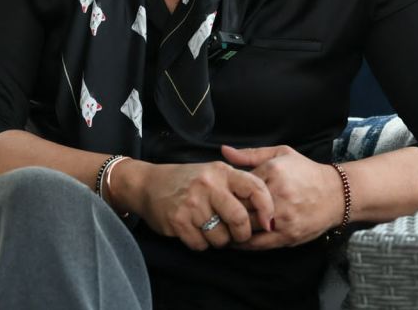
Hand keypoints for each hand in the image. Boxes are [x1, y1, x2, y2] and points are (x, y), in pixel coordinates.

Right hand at [125, 161, 274, 250]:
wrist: (148, 184)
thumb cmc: (188, 181)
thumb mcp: (213, 173)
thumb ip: (237, 187)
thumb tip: (266, 213)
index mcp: (221, 172)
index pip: (255, 188)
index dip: (267, 208)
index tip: (269, 222)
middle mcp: (208, 186)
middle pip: (239, 219)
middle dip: (243, 234)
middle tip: (238, 235)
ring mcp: (192, 204)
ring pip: (221, 237)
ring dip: (219, 240)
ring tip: (211, 229)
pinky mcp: (178, 221)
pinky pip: (201, 245)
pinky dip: (201, 244)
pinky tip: (195, 231)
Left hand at [221, 144, 341, 249]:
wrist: (337, 194)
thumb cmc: (306, 172)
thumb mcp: (280, 154)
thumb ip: (250, 154)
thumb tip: (223, 151)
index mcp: (273, 172)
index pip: (238, 184)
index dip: (227, 190)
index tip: (219, 194)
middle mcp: (278, 195)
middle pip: (240, 206)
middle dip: (226, 210)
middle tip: (214, 212)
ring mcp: (283, 217)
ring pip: (246, 226)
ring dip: (232, 228)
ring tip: (221, 226)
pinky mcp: (288, 235)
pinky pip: (259, 243)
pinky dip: (244, 243)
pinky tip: (236, 241)